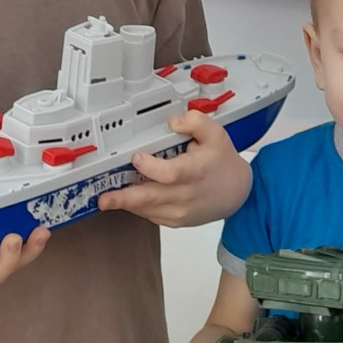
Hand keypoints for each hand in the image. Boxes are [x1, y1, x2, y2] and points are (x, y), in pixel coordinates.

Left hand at [97, 111, 250, 226]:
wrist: (238, 193)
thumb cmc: (223, 164)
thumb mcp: (216, 134)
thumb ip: (195, 121)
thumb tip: (173, 121)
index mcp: (196, 171)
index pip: (171, 173)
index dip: (151, 167)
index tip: (137, 158)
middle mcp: (187, 194)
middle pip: (152, 198)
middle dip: (125, 198)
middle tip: (104, 198)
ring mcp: (181, 211)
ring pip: (148, 209)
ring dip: (127, 204)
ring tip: (108, 199)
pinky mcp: (176, 221)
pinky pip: (152, 216)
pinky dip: (138, 208)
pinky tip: (129, 200)